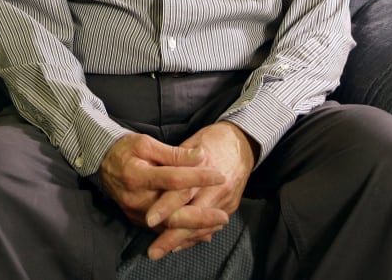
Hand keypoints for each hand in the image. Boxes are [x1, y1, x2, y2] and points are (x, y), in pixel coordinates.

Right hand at [98, 133, 225, 226]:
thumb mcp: (146, 142)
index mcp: (137, 176)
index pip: (173, 179)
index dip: (198, 177)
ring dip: (195, 229)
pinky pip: (162, 230)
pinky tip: (201, 231)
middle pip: (172, 214)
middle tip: (223, 216)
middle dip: (200, 217)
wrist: (102, 163)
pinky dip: (183, 232)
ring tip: (216, 224)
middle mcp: (136, 199)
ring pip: (169, 227)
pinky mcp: (137, 220)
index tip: (219, 175)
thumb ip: (173, 153)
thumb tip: (200, 156)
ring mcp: (136, 212)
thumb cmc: (126, 149)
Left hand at [145, 122, 257, 259]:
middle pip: (192, 217)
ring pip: (202, 226)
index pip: (182, 191)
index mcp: (205, 169)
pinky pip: (212, 226)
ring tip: (162, 251)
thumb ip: (175, 160)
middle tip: (154, 251)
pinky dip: (196, 236)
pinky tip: (180, 244)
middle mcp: (217, 188)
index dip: (165, 206)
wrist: (242, 142)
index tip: (149, 219)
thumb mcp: (191, 142)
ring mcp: (226, 200)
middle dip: (172, 236)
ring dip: (182, 241)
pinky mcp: (231, 206)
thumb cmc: (211, 140)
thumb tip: (155, 173)